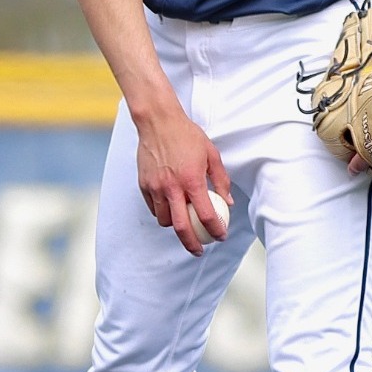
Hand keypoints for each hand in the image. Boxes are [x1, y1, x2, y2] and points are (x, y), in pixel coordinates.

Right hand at [134, 101, 232, 255]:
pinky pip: (153, 208)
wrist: (158, 121)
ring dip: (176, 226)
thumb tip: (227, 201)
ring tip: (184, 222)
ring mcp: (155, 187)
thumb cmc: (186, 135)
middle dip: (192, 244)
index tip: (220, 236)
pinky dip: (162, 212)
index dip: (215, 230)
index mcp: (191, 180)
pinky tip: (170, 208)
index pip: (206, 215)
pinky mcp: (144, 185)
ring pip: (164, 220)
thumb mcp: (211, 154)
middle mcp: (172, 187)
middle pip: (181, 228)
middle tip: (199, 250)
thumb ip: (220, 179)